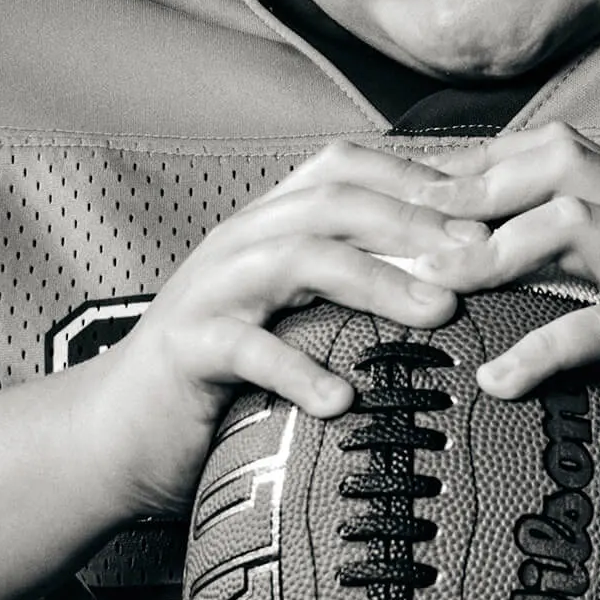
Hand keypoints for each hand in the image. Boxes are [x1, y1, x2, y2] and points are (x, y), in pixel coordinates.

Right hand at [90, 140, 487, 518]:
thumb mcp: (289, 311)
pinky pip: (247, 350)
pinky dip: (299, 370)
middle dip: (412, 221)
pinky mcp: (186, 350)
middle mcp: (239, 241)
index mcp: (268, 222)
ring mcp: (209, 290)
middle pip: (331, 202)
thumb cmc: (224, 372)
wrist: (116, 431)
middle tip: (478, 254)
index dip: (415, 177)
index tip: (483, 206)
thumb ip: (346, 281)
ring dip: (376, 281)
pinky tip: (345, 399)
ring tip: (439, 312)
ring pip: (298, 258)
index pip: (345, 168)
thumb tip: (450, 275)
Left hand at [412, 122, 599, 514]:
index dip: (476, 160)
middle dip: (480, 182)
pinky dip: (544, 348)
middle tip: (409, 221)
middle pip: (564, 160)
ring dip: (499, 246)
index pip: (549, 153)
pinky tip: (494, 380)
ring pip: (583, 223)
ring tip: (438, 281)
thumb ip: (571, 276)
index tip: (407, 188)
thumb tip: (472, 272)